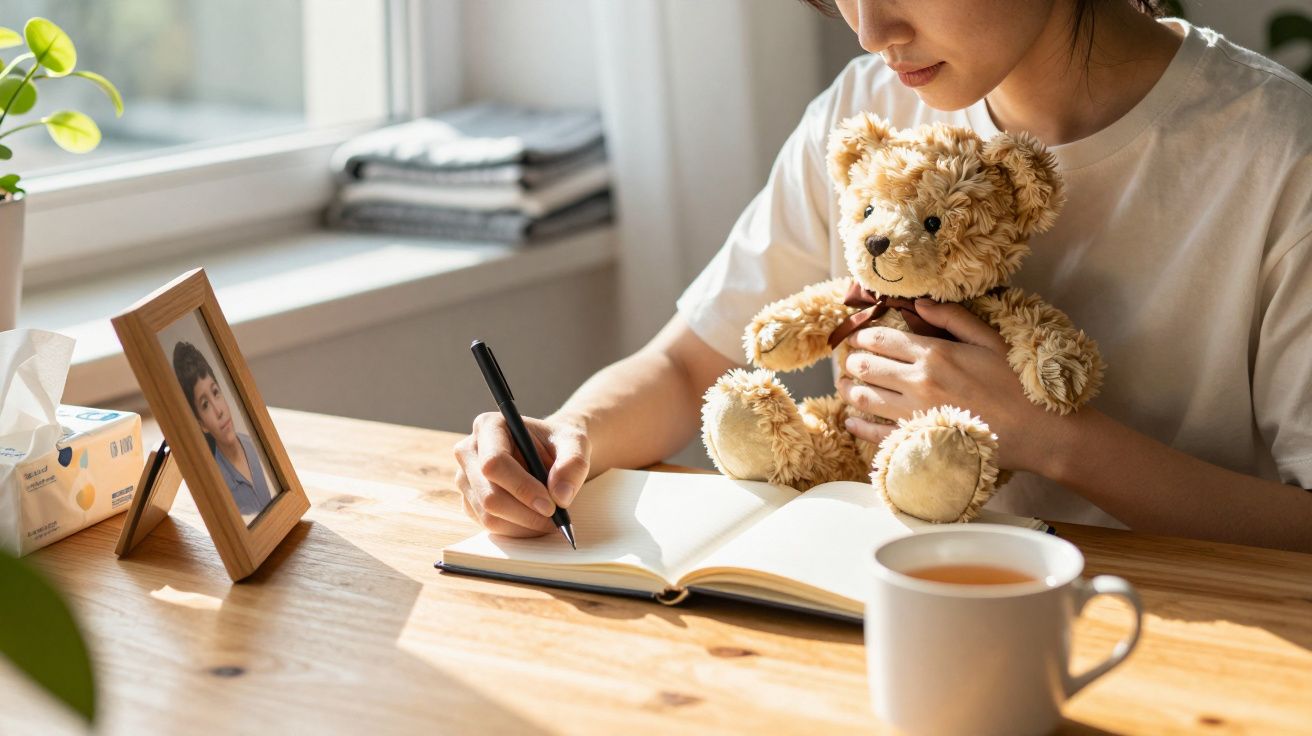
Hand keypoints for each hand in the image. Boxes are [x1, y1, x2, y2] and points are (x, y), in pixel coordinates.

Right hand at [453, 412, 591, 536]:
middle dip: (525, 513)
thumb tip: (561, 496)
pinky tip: (535, 520)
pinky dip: (516, 530)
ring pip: (488, 515)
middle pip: (488, 495)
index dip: (522, 488)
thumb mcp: (575, 443)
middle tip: (554, 520)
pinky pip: (489, 525)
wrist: (549, 452)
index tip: (551, 506)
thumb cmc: (558, 443)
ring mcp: (465, 478)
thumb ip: (573, 463)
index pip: (495, 463)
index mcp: (489, 426)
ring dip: (523, 525)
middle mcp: (469, 451)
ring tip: (549, 520)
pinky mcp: (469, 500)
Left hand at [837, 299, 1060, 474]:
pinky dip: (858, 426)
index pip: (881, 339)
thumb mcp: (989, 340)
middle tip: (851, 360)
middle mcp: (918, 382)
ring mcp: (914, 413)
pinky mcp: (918, 440)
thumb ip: (953, 318)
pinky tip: (851, 420)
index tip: (858, 337)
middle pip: (866, 366)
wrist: (1036, 431)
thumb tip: (920, 303)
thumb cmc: (1017, 383)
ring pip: (864, 398)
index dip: (862, 336)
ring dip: (849, 389)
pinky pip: (876, 434)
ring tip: (846, 385)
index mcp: (934, 353)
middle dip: (853, 361)